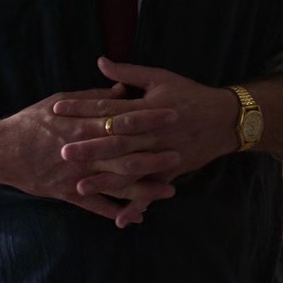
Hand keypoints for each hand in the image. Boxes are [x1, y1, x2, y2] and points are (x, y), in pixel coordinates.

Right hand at [0, 85, 166, 225]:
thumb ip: (94, 97)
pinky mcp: (68, 194)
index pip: (124, 120)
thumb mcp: (62, 101)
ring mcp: (77, 176)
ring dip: (144, 188)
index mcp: (83, 125)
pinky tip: (137, 216)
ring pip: (116, 183)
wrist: (1, 151)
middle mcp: (83, 152)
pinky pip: (97, 206)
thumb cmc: (32, 122)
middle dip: (154, 155)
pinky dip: (117, 212)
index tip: (174, 115)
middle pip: (125, 154)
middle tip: (180, 155)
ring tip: (170, 189)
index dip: (150, 118)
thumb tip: (122, 87)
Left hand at [51, 58, 242, 226]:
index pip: (109, 106)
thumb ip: (128, 73)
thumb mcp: (160, 78)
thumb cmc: (190, 94)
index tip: (57, 109)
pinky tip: (120, 220)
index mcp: (148, 107)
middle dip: (90, 148)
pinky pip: (152, 191)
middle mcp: (154, 132)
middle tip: (63, 152)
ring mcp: (163, 155)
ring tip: (80, 187)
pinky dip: (138, 205)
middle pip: (117, 141)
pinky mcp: (171, 172)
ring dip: (106, 180)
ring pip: (131, 169)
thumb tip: (100, 62)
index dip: (83, 107)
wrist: (226, 119)